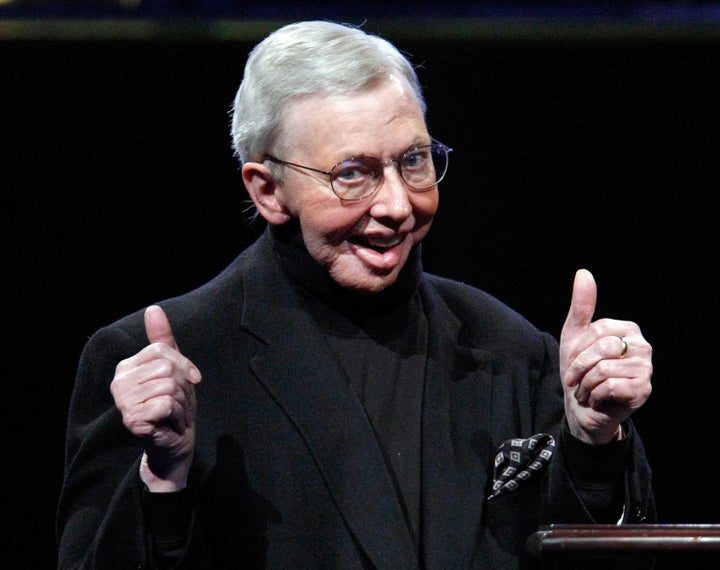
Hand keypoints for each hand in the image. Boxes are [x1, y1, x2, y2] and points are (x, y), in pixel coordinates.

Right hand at [110, 305, 201, 490]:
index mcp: (127, 367)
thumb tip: (153, 308)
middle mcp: (119, 382)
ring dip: (181, 404)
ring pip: (169, 385)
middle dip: (183, 388)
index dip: (183, 366)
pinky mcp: (132, 419)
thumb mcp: (173, 369)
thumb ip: (162, 340)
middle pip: (167, 368)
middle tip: (176, 405)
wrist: (174, 444)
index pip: (163, 350)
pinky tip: (169, 425)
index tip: (186, 382)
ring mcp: (123, 402)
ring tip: (172, 415)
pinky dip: (177, 416)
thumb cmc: (174, 406)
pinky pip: (168, 403)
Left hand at [559, 269, 652, 444]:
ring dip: (585, 385)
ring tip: (587, 390)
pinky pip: (609, 387)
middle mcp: (643, 345)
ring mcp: (646, 368)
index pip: (595, 332)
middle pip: (601, 350)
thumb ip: (581, 306)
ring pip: (603, 370)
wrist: (583, 408)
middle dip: (579, 368)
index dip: (577, 350)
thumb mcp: (574, 336)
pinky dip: (595, 395)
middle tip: (576, 381)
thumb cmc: (579, 369)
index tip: (572, 362)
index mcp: (628, 328)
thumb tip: (584, 272)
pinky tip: (598, 399)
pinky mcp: (644, 390)